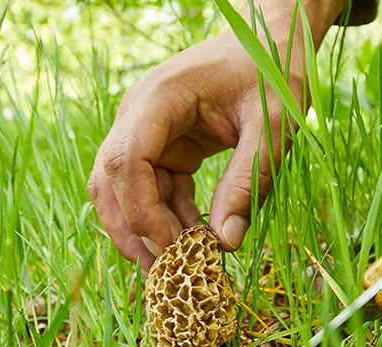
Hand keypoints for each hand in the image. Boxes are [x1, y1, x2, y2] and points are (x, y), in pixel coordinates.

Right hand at [88, 1, 344, 268]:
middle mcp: (139, 114)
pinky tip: (194, 239)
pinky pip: (151, 189)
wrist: (272, 38)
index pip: (125, 159)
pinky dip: (167, 217)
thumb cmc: (272, 69)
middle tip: (161, 274)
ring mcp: (145, 130)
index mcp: (159, 98)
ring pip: (124, 191)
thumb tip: (226, 243)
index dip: (140, 210)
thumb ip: (249, 180)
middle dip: (130, 230)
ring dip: (147, 229)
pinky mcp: (162, 145)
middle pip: (108, 180)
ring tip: (180, 265)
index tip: (170, 248)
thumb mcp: (272, 125)